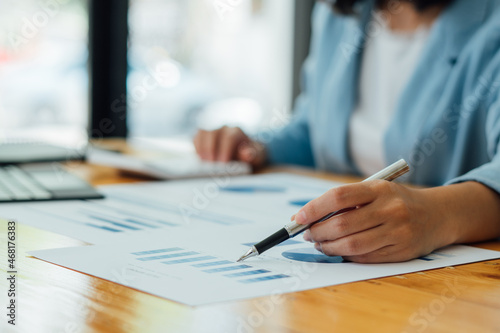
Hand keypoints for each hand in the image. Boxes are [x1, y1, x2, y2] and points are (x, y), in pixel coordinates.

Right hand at [193, 126, 266, 167]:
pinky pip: (196, 138)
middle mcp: (223, 128)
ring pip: (202, 133)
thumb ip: (254, 154)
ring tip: (204, 162)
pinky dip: (196, 148)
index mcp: (237, 131)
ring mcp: (212, 131)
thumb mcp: (258, 156)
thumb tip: (246, 153)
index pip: (229, 137)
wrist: (246, 153)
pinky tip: (201, 159)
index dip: (224, 150)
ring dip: (202, 148)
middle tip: (211, 165)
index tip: (223, 164)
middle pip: (212, 133)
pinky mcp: (204, 137)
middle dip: (210, 149)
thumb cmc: (252, 155)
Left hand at [294, 180, 455, 262]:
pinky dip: (345, 256)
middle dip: (318, 231)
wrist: (439, 214)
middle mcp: (390, 209)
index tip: (298, 218)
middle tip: (307, 233)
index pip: (339, 196)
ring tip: (319, 243)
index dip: (314, 208)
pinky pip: (364, 257)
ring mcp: (398, 232)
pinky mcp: (401, 252)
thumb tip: (308, 217)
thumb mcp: (376, 190)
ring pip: (351, 245)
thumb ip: (347, 201)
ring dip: (328, 247)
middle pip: (342, 224)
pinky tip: (338, 250)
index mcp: (380, 189)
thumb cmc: (397, 201)